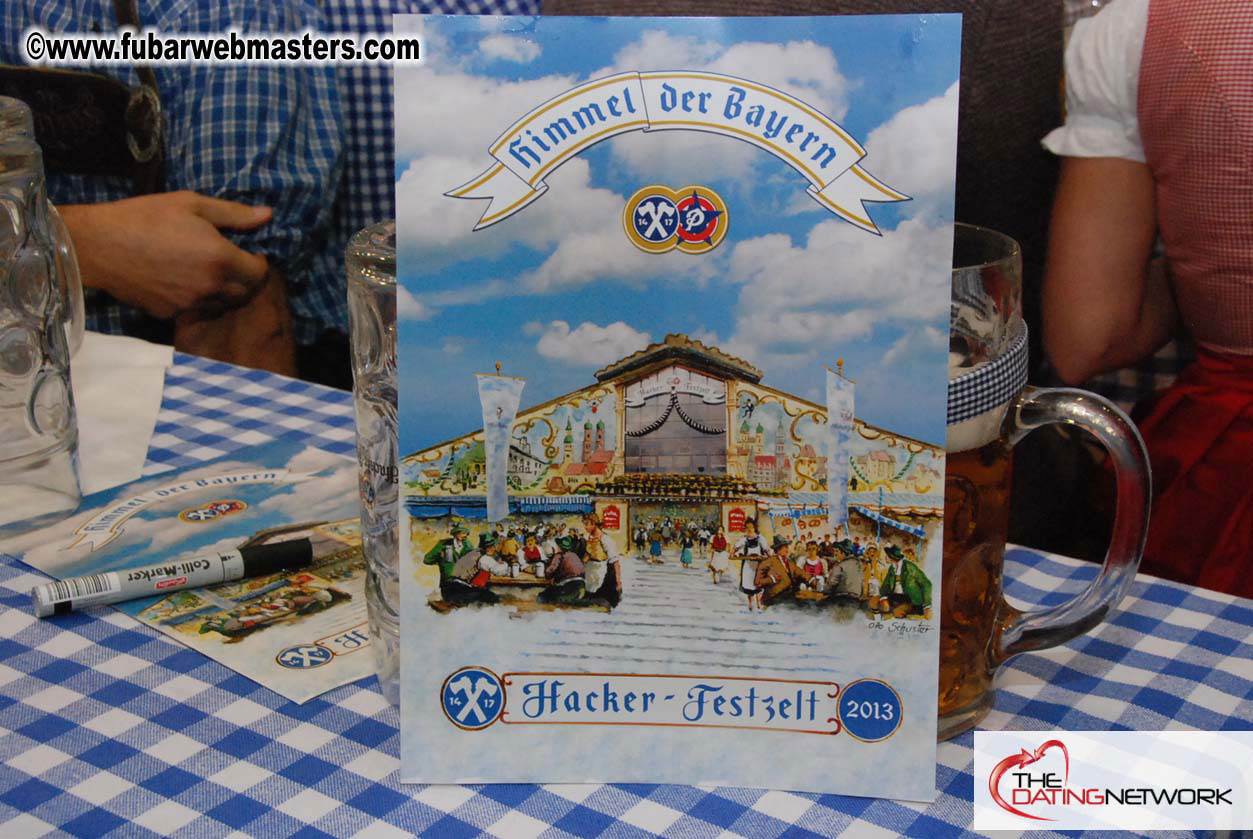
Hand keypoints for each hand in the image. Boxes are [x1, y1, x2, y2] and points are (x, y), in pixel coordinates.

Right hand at [59, 191, 271, 318]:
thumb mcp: (191, 204)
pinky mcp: (170, 314)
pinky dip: (198, 299)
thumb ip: (234, 214)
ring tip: (208, 270)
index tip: (249, 252)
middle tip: (232, 262)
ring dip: (224, 291)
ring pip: (221, 305)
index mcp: (220, 259)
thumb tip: (267, 216)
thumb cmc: (145, 217)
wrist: (99, 244)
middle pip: (244, 294)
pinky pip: (195, 310)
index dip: (259, 263)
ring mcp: (189, 304)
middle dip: (245, 279)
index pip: (260, 274)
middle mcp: (210, 287)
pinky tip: (183, 280)